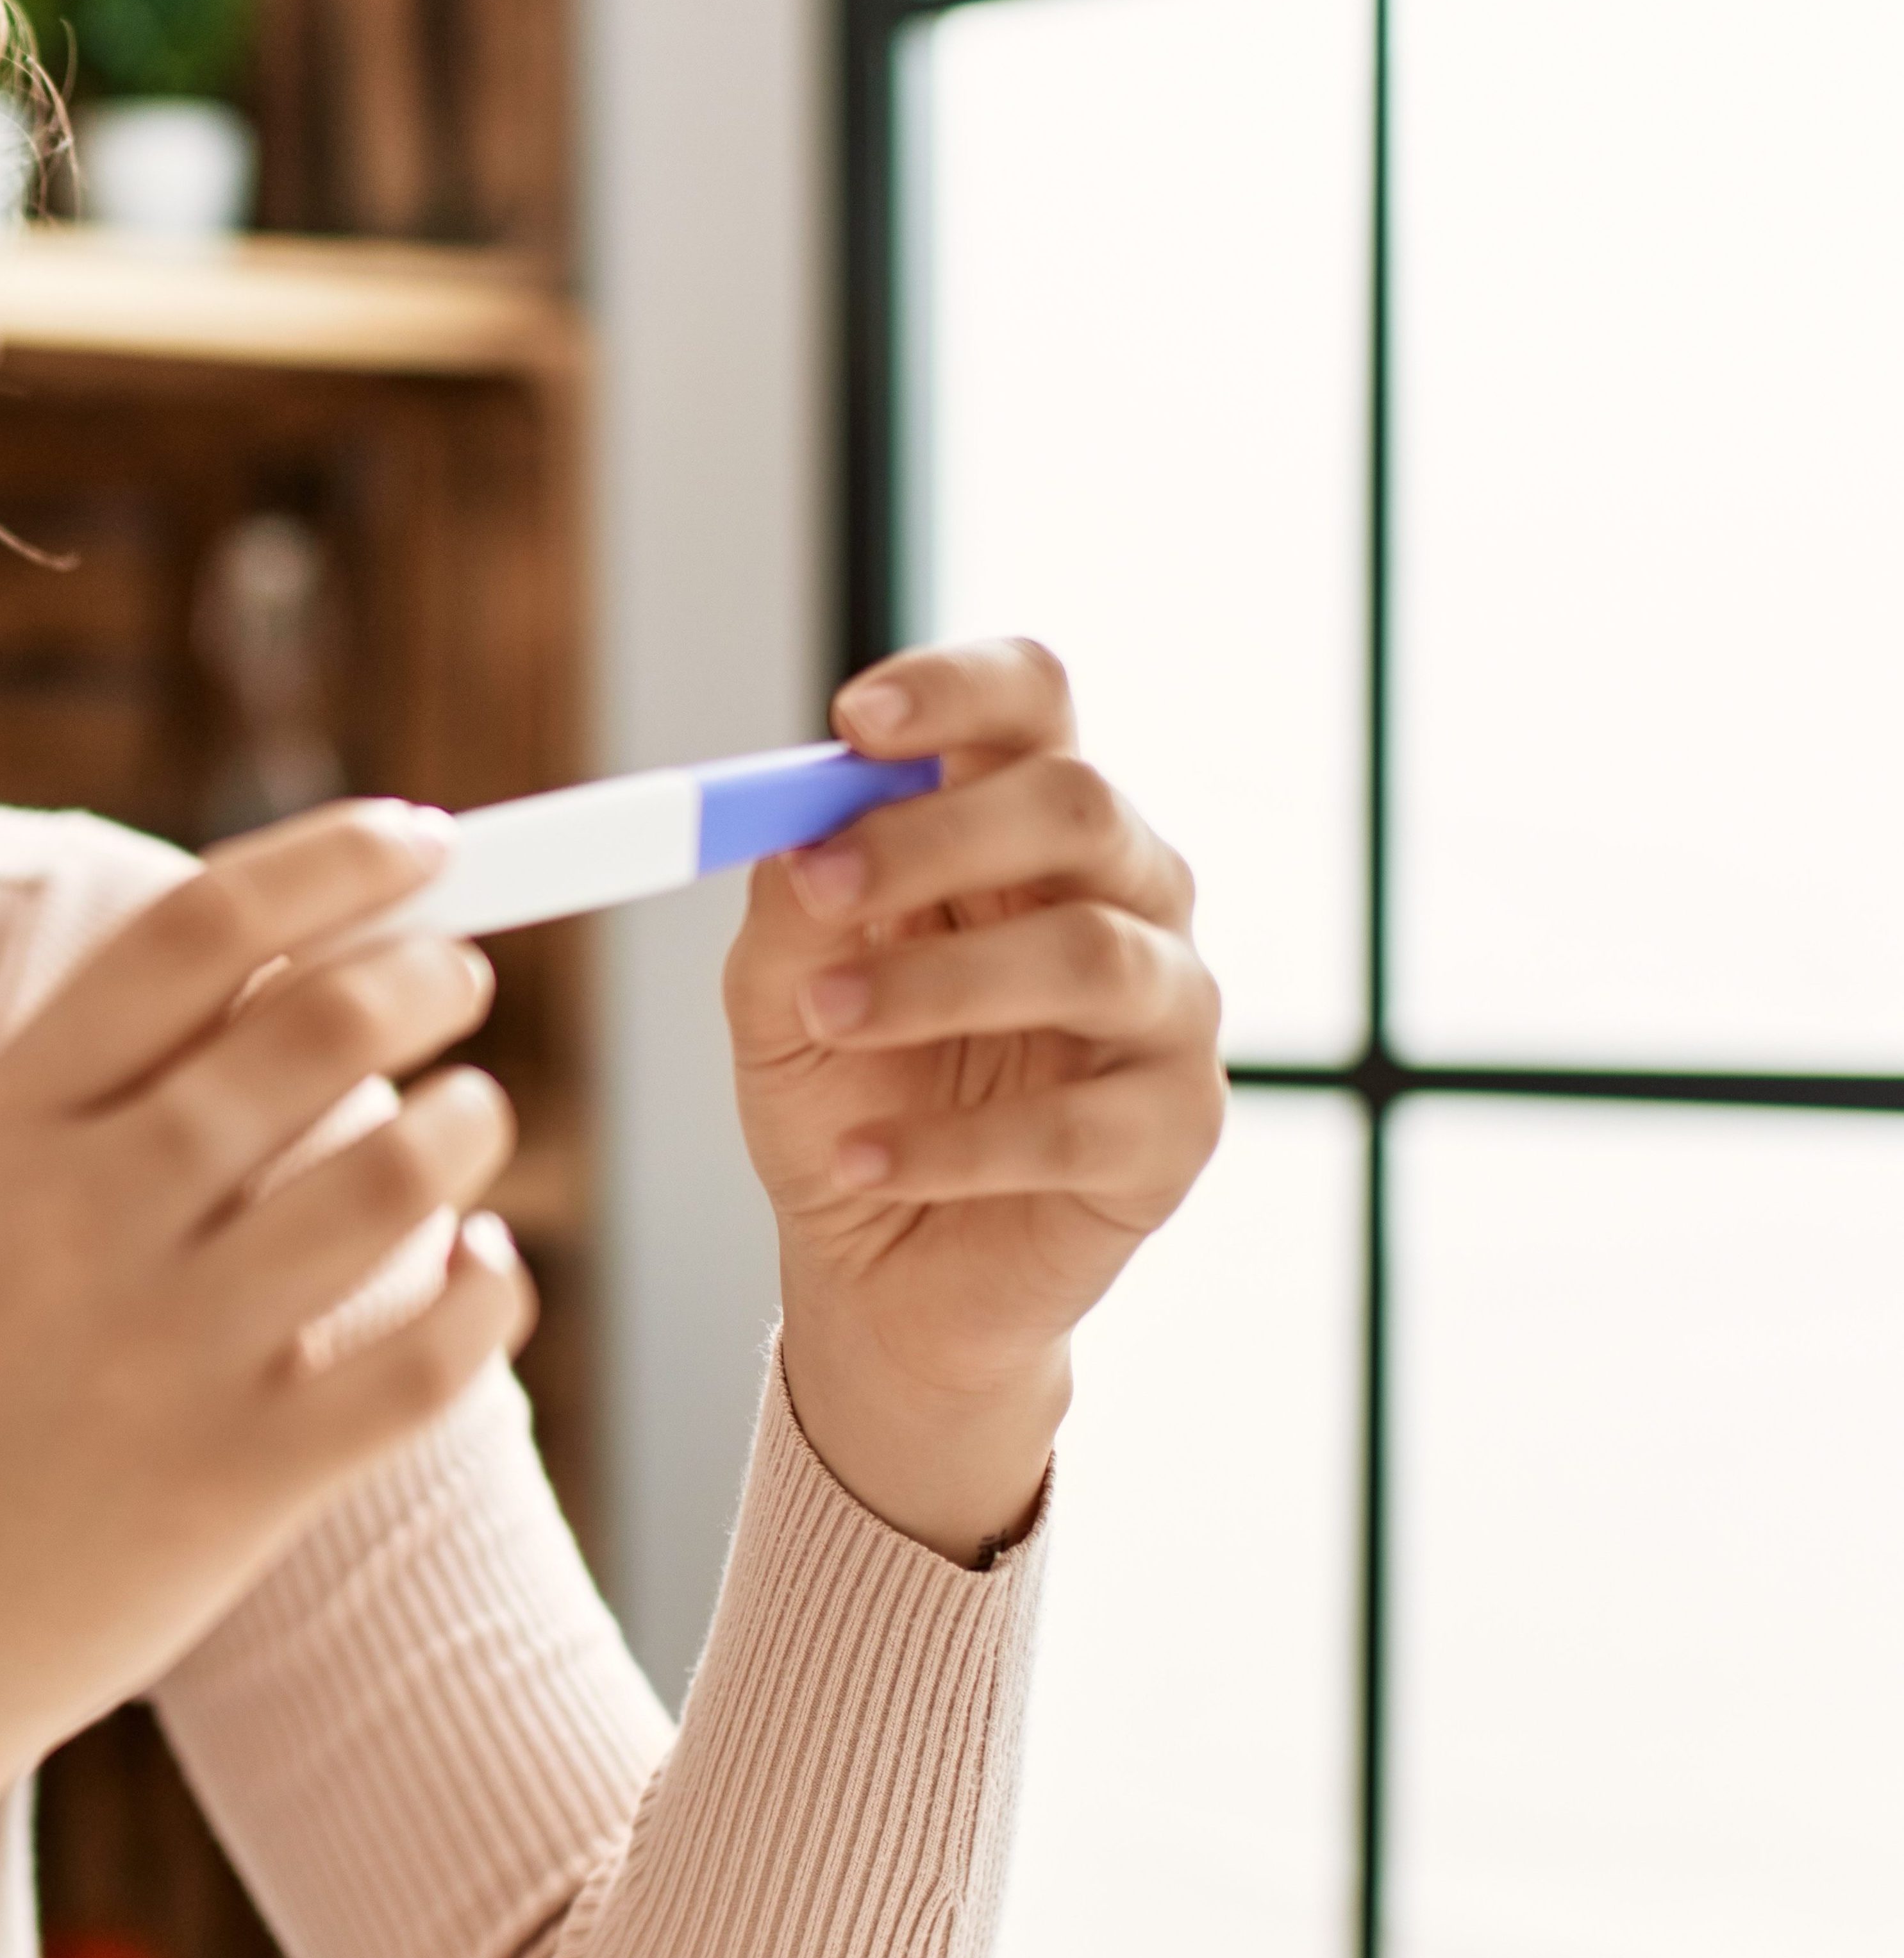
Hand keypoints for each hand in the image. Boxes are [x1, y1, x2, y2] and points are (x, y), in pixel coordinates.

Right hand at [0, 804, 534, 1884]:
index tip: (428, 837)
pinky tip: (478, 1266)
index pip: (196, 929)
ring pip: (394, 1177)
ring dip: (470, 1124)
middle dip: (430, 976)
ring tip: (471, 1119)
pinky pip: (431, 1351)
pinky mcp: (243, 1476)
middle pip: (316, 1027)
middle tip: (461, 978)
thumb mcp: (4, 1183)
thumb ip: (140, 1062)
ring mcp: (164, 1348)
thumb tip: (341, 923)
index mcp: (17, 1117)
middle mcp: (85, 1214)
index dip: (335, 861)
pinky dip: (489, 1288)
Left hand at [728, 639, 1222, 1563]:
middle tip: (815, 886)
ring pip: (1092, 954)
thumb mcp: (781, 993)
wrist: (879, 1268)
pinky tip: (857, 1163)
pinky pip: (1079, 1122)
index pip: (1033, 702)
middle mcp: (1126, 893)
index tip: (852, 721)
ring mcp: (1168, 1010)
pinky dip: (951, 1144)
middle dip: (934, 838)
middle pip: (1076, 805)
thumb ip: (793, 906)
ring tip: (819, 1022)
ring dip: (937, 985)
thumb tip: (799, 830)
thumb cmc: (846, 1096)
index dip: (958, 689)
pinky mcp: (1175, 1134)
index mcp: (1028, 827)